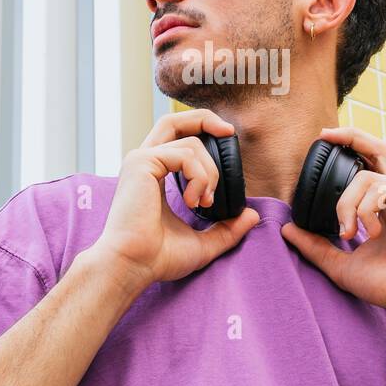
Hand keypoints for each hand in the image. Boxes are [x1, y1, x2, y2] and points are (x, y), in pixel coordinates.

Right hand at [94, 109, 259, 292]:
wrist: (133, 266)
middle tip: (229, 133)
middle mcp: (144, 163)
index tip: (227, 139)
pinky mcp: (142, 163)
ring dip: (210, 173)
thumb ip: (227, 229)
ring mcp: (141, 160)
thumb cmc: (157, 258)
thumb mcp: (202, 243)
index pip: (176, 138)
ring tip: (204, 201)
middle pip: (173, 120)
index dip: (201, 130)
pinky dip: (200, 177)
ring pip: (191, 143)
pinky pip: (185, 155)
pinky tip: (193, 201)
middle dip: (205, 119)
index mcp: (152, 175)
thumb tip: (252, 216)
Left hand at [279, 126, 385, 331]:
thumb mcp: (341, 263)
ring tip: (348, 233)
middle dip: (352, 136)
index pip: (370, 166)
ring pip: (366, 177)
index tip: (324, 140)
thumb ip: (316, 245)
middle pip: (379, 149)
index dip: (350, 147)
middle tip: (324, 135)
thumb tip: (287, 229)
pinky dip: (365, 210)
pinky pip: (379, 189)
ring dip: (346, 204)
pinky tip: (371, 234)